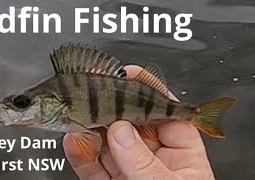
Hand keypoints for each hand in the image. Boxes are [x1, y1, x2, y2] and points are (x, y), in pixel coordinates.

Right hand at [63, 65, 214, 179]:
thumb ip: (143, 163)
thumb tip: (120, 132)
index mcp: (182, 153)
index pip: (166, 112)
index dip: (149, 90)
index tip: (131, 74)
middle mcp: (153, 158)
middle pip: (131, 123)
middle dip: (112, 107)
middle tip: (95, 91)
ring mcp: (129, 170)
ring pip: (107, 142)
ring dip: (91, 127)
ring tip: (79, 113)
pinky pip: (92, 166)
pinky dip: (80, 152)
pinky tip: (73, 139)